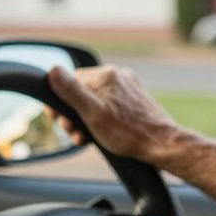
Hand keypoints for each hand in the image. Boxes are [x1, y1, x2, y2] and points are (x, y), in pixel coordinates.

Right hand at [45, 65, 198, 166]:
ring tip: (88, 137)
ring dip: (86, 118)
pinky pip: (110, 104)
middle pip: (83, 91)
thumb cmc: (127, 133)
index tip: (59, 120)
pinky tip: (103, 133)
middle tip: (75, 133)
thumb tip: (53, 71)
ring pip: (96, 99)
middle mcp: (118, 75)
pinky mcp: (135, 98)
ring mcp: (128, 86)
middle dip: (73, 113)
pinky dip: (102, 118)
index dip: (61, 103)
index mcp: (105, 75)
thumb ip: (72, 92)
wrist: (162, 144)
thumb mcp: (92, 114)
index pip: (70, 82)